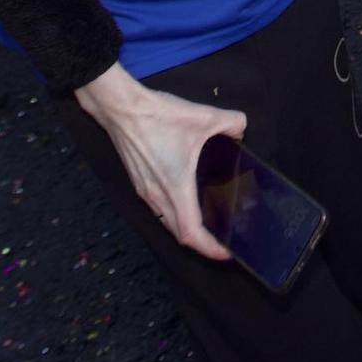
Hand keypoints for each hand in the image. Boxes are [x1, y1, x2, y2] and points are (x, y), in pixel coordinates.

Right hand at [75, 64, 245, 260]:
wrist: (120, 108)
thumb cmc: (159, 116)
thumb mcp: (204, 116)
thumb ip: (232, 123)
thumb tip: (241, 130)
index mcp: (174, 188)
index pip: (191, 233)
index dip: (209, 248)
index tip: (227, 253)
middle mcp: (157, 197)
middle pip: (179, 233)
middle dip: (202, 244)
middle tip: (223, 241)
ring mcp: (145, 191)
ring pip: (167, 222)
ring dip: (186, 229)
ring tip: (209, 225)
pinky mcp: (138, 182)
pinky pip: (159, 209)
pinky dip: (175, 214)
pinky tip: (187, 201)